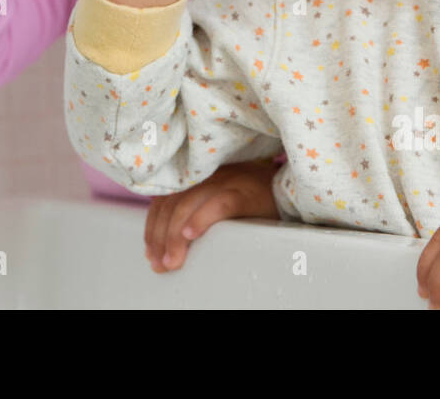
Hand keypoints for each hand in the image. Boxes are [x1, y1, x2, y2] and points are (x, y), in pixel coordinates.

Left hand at [144, 158, 280, 271]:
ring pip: (188, 205)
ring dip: (175, 236)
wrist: (289, 188)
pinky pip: (219, 204)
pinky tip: (191, 235)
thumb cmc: (252, 199)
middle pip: (172, 205)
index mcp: (198, 177)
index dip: (153, 227)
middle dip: (161, 238)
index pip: (163, 199)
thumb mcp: (217, 199)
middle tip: (160, 264)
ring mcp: (226, 181)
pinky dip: (202, 219)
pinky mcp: (244, 192)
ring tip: (172, 260)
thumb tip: (168, 242)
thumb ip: (193, 210)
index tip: (150, 253)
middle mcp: (207, 176)